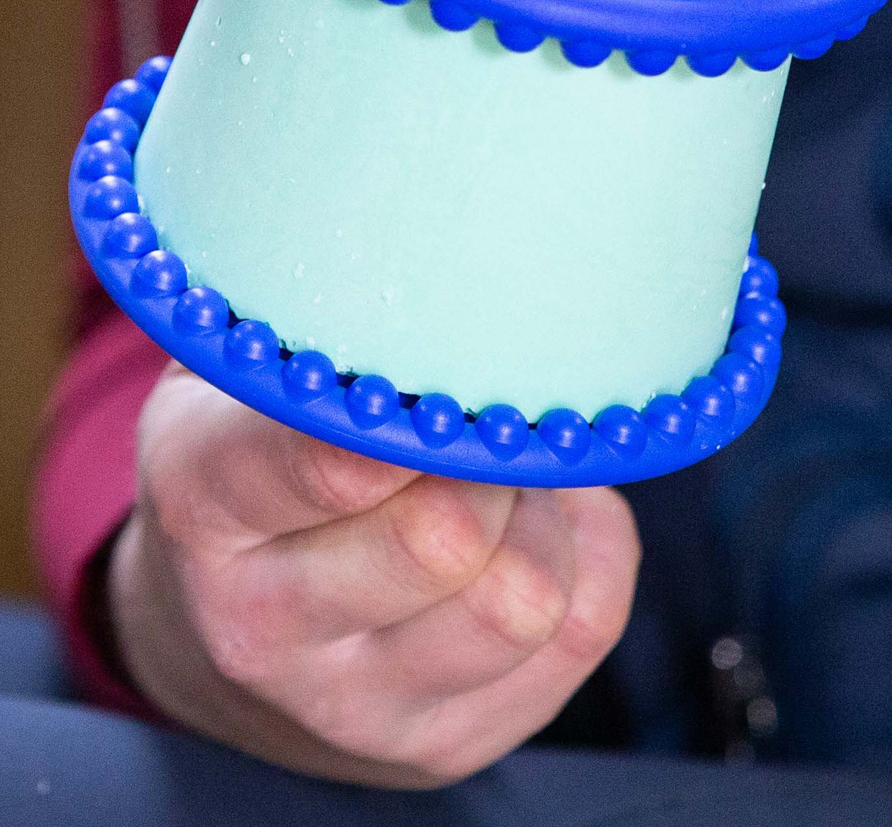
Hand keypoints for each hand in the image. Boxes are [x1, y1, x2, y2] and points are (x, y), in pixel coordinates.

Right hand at [108, 364, 638, 787]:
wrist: (232, 622)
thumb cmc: (264, 448)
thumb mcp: (250, 360)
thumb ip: (326, 312)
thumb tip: (449, 246)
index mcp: (205, 503)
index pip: (332, 457)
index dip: (420, 410)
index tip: (454, 363)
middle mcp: (265, 627)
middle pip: (450, 536)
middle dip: (492, 454)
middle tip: (479, 415)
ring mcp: (359, 707)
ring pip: (529, 595)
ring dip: (541, 514)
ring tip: (500, 476)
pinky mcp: (448, 745)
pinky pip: (586, 623)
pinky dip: (583, 553)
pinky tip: (527, 529)